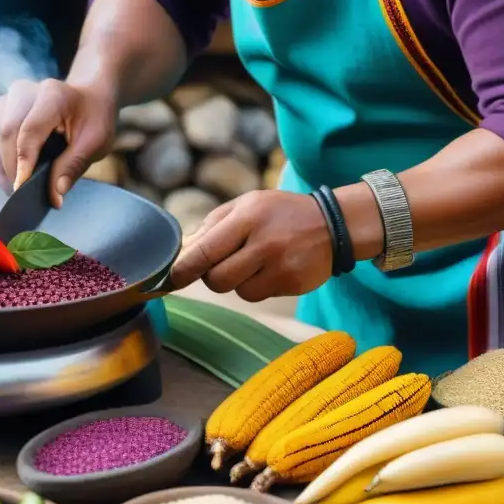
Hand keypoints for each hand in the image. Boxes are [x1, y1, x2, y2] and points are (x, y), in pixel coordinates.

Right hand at [0, 78, 117, 206]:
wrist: (86, 99)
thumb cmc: (92, 120)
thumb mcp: (95, 143)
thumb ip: (73, 167)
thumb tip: (54, 196)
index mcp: (53, 95)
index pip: (29, 130)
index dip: (22, 162)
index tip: (20, 188)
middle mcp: (24, 91)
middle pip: (4, 131)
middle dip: (9, 167)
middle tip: (21, 194)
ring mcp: (6, 99)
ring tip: (13, 186)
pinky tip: (2, 171)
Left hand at [170, 190, 333, 302]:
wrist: (333, 224)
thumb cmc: (278, 214)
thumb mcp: (245, 206)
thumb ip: (212, 226)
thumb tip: (180, 253)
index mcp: (248, 217)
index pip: (206, 250)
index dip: (184, 269)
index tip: (171, 279)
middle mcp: (264, 242)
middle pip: (217, 279)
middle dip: (211, 276)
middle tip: (222, 264)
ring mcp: (280, 266)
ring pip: (237, 291)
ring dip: (237, 281)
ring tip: (254, 261)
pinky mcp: (292, 284)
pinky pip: (258, 297)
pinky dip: (256, 286)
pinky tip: (270, 269)